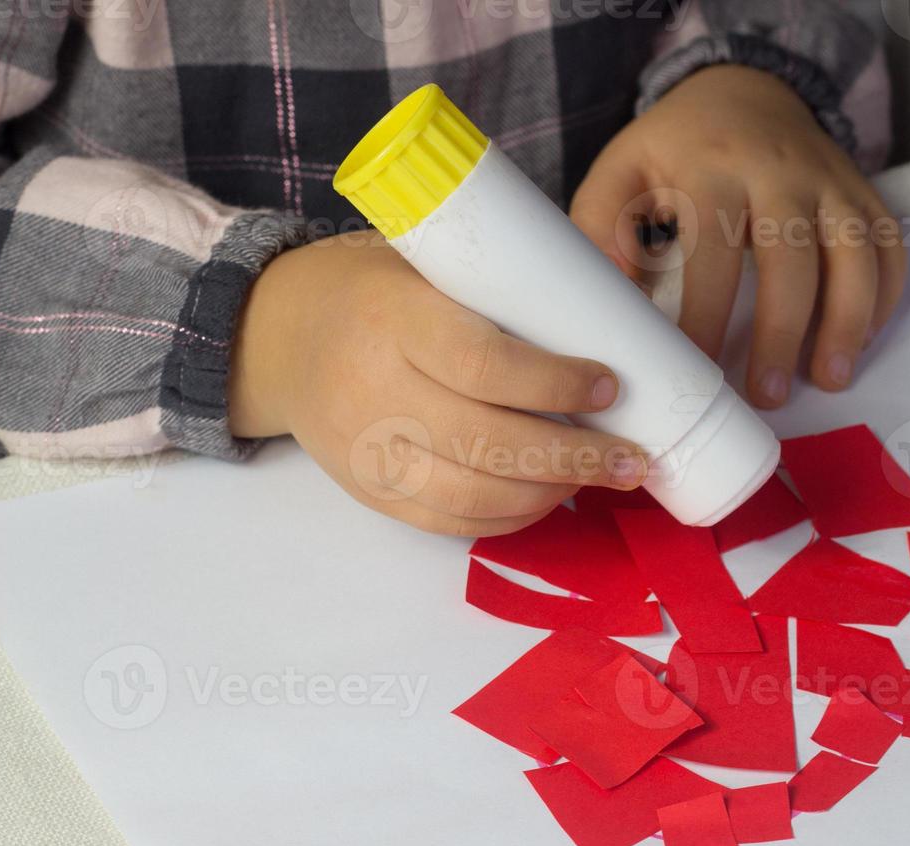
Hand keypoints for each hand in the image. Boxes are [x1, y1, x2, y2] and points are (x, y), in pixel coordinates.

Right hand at [229, 231, 648, 535]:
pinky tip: (551, 498)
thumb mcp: (428, 260)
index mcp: (394, 318)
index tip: (609, 386)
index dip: (555, 385)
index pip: (483, 366)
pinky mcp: (369, 491)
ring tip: (603, 477)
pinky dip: (511, 518)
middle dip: (573, 458)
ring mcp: (367, 450)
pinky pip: (449, 522)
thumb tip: (617, 303)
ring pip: (472, 495)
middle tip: (631, 457)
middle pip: (487, 444)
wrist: (278, 336)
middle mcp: (374, 389)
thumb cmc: (375, 288)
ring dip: (551, 494)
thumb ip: (506, 286)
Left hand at [571, 64, 906, 409]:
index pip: (712, 250)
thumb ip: (601, 233)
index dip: (706, 315)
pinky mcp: (863, 192)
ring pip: (855, 252)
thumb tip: (610, 307)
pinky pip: (889, 246)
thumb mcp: (622, 173)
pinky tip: (861, 342)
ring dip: (849, 321)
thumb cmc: (676, 150)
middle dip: (783, 331)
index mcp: (712, 169)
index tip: (696, 371)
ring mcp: (830, 180)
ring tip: (831, 379)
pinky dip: (884, 298)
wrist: (743, 88)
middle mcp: (780, 171)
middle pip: (792, 257)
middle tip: (768, 395)